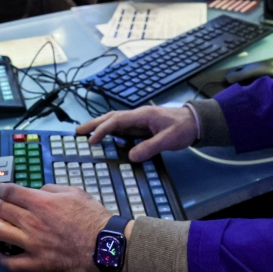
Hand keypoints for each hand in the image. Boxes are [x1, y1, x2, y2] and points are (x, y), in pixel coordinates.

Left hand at [0, 183, 116, 271]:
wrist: (104, 244)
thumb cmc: (92, 216)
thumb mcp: (74, 191)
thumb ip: (52, 188)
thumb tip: (39, 191)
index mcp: (41, 202)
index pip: (9, 192)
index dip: (0, 188)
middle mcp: (31, 222)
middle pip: (0, 209)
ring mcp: (32, 243)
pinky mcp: (37, 262)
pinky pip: (11, 262)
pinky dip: (0, 257)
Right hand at [76, 106, 197, 162]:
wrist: (195, 122)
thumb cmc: (183, 128)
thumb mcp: (168, 139)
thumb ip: (150, 147)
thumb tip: (131, 156)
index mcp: (142, 115)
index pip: (117, 120)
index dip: (102, 129)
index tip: (92, 140)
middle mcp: (137, 115)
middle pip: (111, 117)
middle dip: (93, 124)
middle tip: (77, 132)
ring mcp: (139, 120)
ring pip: (114, 121)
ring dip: (99, 126)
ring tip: (85, 133)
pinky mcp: (141, 126)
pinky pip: (121, 127)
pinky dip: (109, 130)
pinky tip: (104, 137)